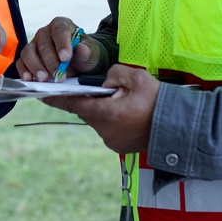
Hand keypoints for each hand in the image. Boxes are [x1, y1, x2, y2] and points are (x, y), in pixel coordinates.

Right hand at [16, 16, 101, 80]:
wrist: (77, 65)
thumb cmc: (83, 55)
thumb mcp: (90, 53)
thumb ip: (86, 50)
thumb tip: (82, 48)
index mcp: (61, 25)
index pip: (59, 30)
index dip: (62, 44)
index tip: (65, 58)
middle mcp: (45, 32)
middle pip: (43, 44)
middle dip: (50, 61)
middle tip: (58, 75)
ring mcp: (34, 44)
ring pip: (29, 52)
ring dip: (36, 66)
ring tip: (44, 78)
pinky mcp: (27, 57)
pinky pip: (21, 62)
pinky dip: (24, 71)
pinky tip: (29, 79)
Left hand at [41, 64, 158, 154]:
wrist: (180, 129)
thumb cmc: (158, 102)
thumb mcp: (135, 78)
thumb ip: (113, 74)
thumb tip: (105, 81)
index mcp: (104, 113)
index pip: (72, 103)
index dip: (56, 97)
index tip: (41, 94)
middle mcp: (103, 130)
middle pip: (87, 110)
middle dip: (92, 99)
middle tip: (106, 90)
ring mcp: (111, 140)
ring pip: (99, 120)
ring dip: (105, 110)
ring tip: (123, 102)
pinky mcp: (119, 146)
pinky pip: (109, 129)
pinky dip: (114, 120)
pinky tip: (129, 114)